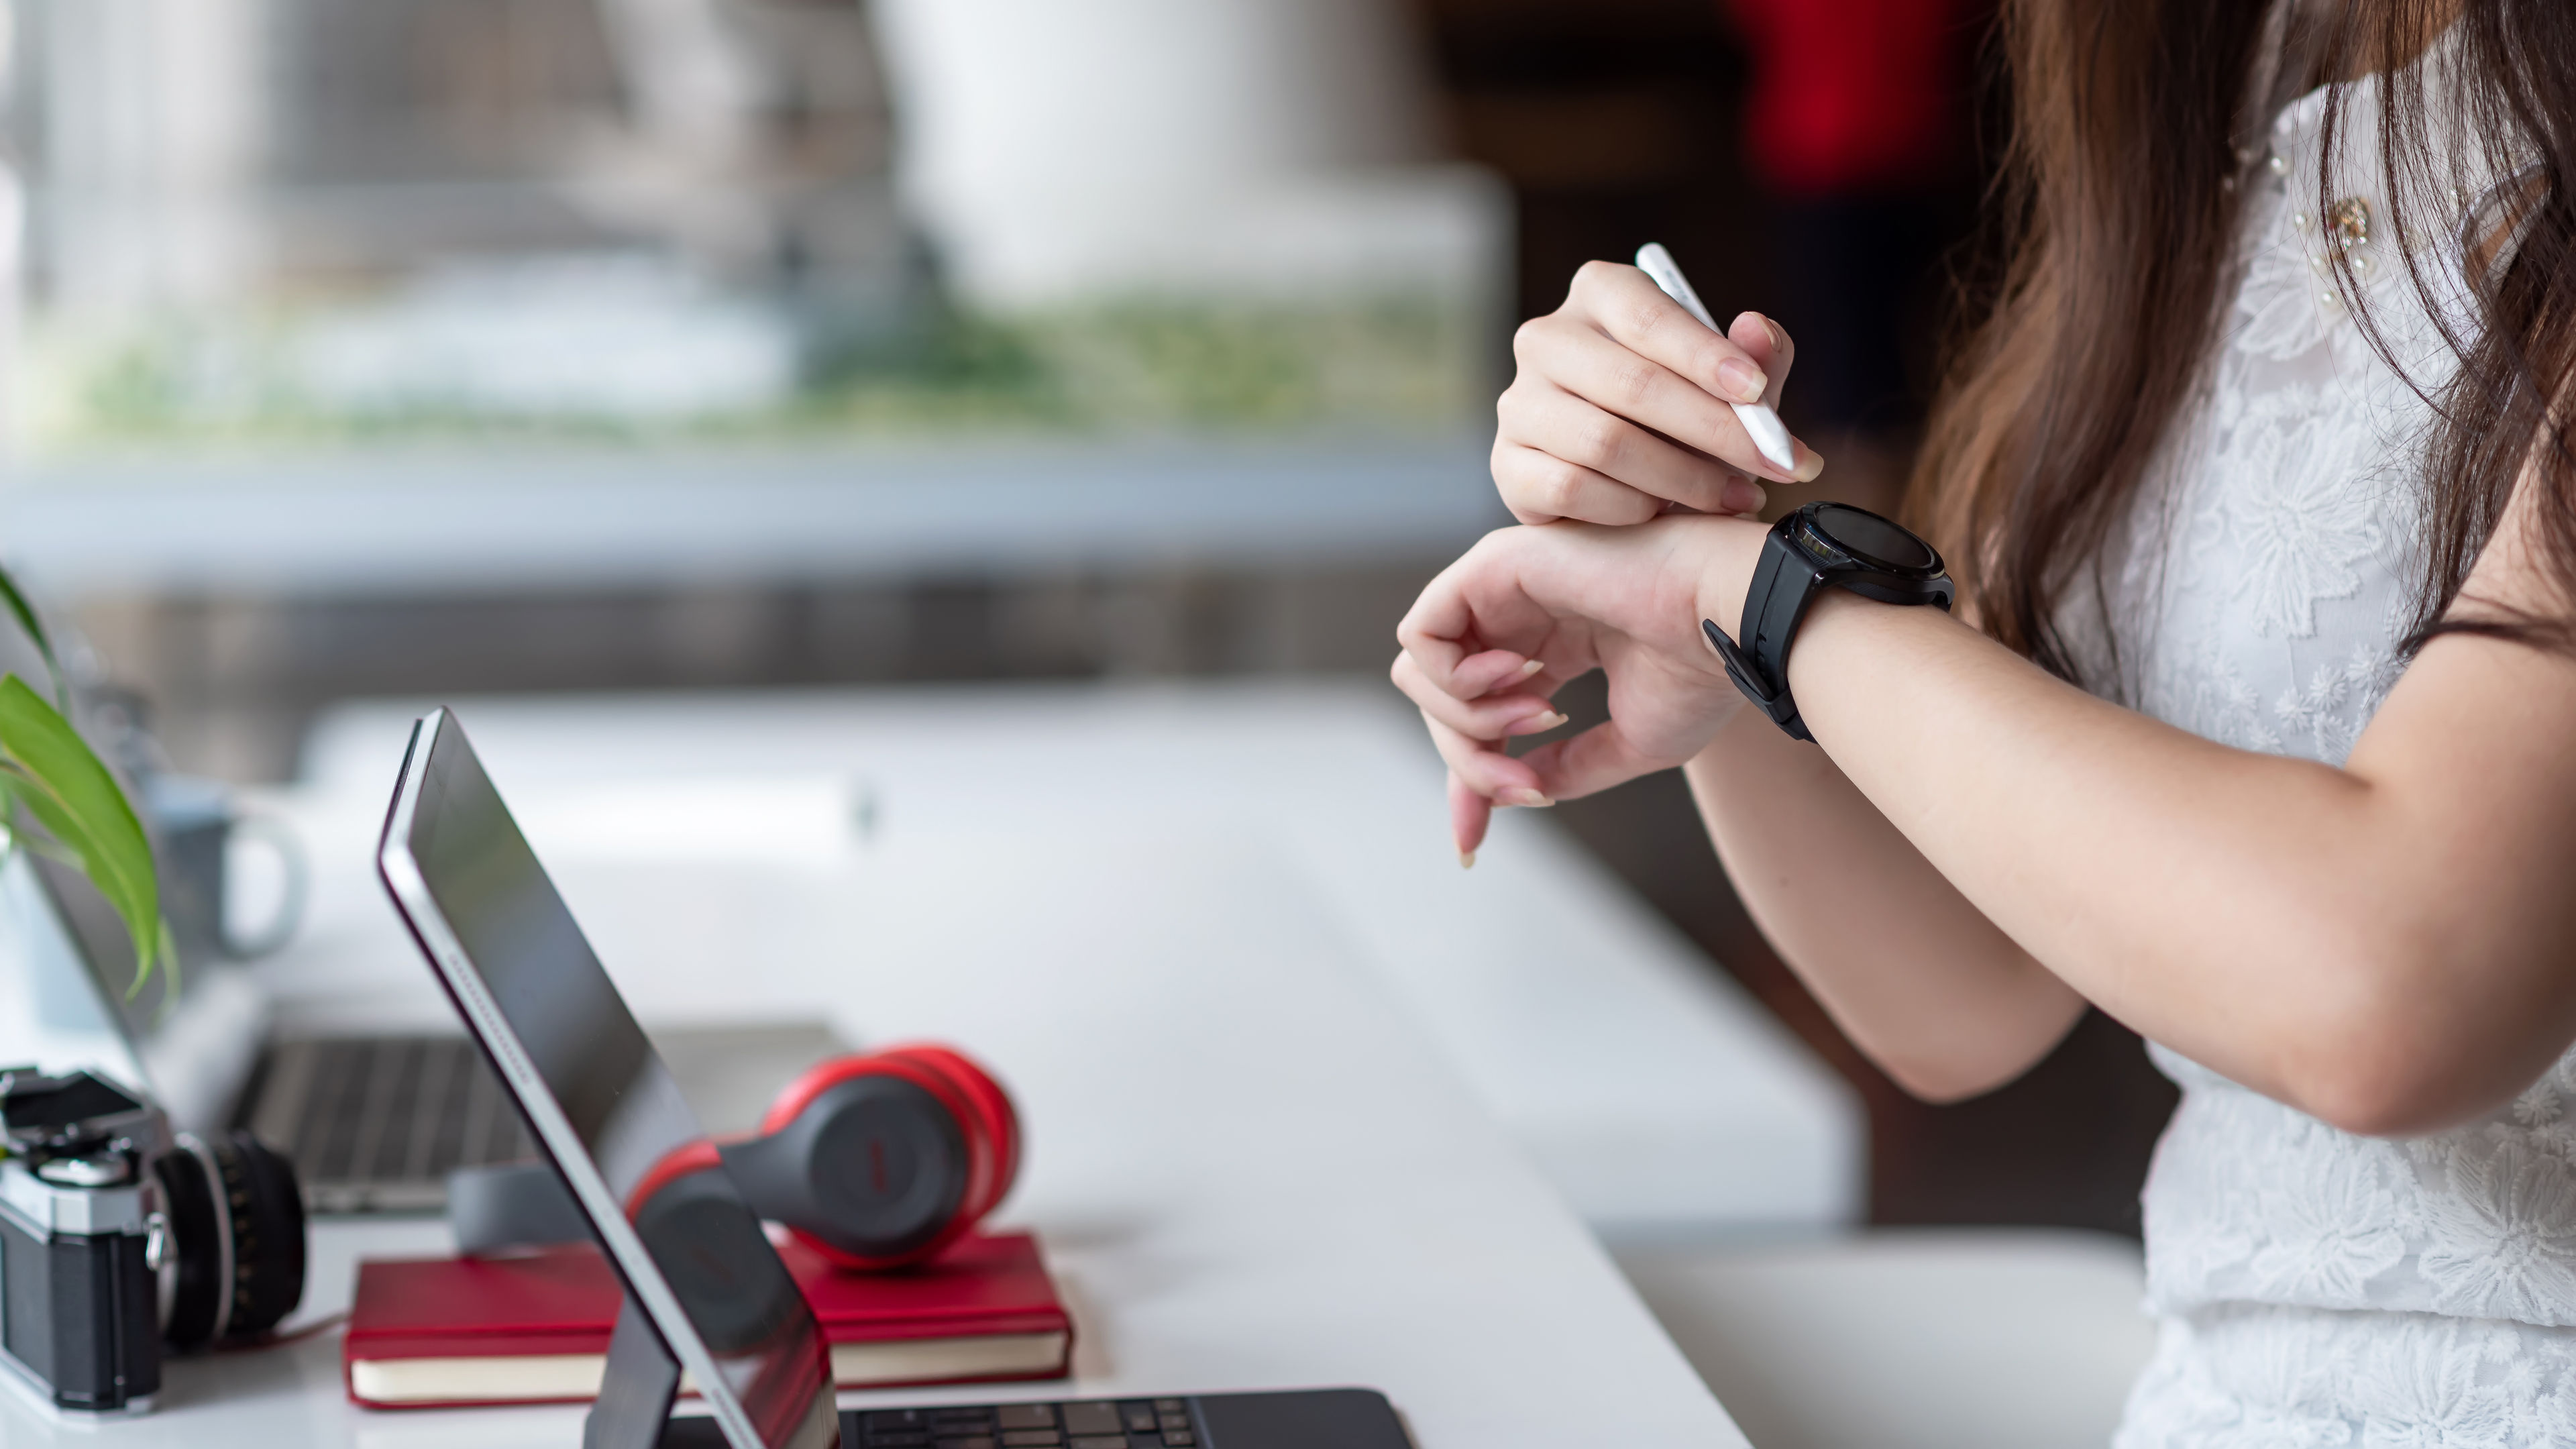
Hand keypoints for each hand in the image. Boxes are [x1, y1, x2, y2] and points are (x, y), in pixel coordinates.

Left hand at [1390, 515, 1767, 858]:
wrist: (1733, 618)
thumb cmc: (1702, 672)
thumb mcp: (1632, 743)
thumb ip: (1569, 767)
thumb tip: (1517, 793)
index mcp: (1550, 647)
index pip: (1477, 719)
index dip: (1469, 783)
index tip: (1470, 845)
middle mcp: (1517, 615)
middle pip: (1441, 707)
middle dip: (1473, 763)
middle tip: (1528, 787)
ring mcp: (1500, 586)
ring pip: (1419, 674)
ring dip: (1470, 720)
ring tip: (1542, 718)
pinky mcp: (1489, 564)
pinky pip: (1420, 636)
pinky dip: (1455, 679)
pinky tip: (1524, 679)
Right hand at [1496, 261, 1822, 526]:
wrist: (1624, 480)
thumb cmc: (1684, 417)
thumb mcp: (1733, 387)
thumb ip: (1758, 359)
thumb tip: (1756, 330)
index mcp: (1598, 294)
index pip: (1646, 316)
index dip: (1705, 354)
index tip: (1759, 392)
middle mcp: (1545, 339)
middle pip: (1631, 383)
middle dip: (1713, 429)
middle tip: (1773, 464)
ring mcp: (1519, 403)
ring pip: (1605, 443)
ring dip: (1684, 478)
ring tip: (1735, 496)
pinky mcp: (1507, 465)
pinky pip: (1573, 489)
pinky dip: (1632, 507)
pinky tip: (1665, 513)